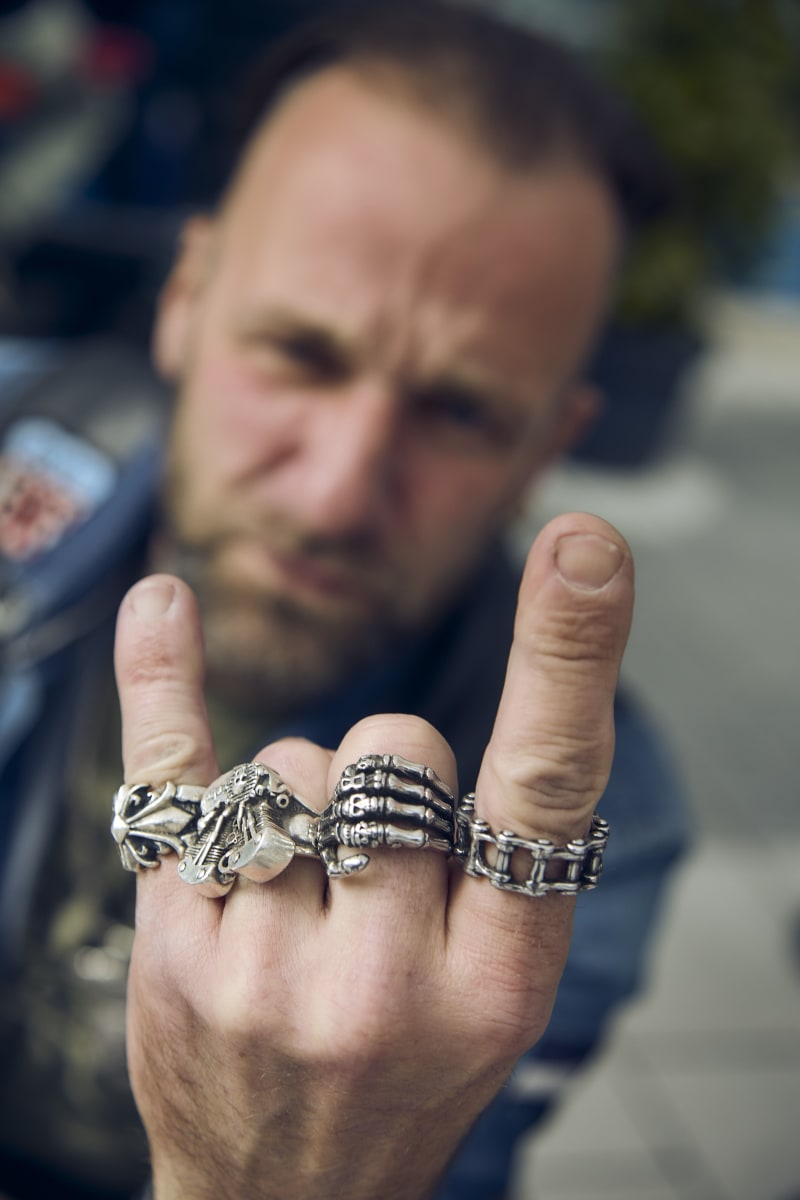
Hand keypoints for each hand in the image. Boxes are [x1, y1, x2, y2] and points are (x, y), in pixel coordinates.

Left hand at [115, 512, 632, 1199]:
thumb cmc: (408, 1070)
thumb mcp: (495, 992)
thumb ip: (496, 859)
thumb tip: (498, 684)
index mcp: (500, 979)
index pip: (544, 790)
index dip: (569, 660)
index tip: (586, 546)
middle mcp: (386, 980)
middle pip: (387, 748)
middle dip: (386, 771)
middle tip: (372, 862)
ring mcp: (267, 970)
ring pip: (289, 765)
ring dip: (300, 801)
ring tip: (298, 898)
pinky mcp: (175, 946)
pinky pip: (170, 777)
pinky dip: (162, 680)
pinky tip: (163, 606)